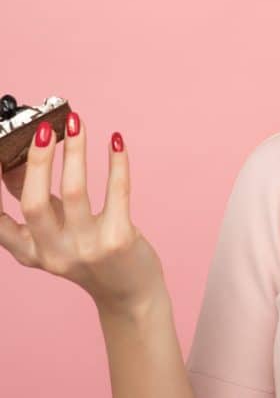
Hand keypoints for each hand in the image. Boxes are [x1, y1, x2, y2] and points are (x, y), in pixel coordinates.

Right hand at [0, 114, 164, 315]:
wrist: (130, 294)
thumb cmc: (92, 253)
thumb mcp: (58, 234)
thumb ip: (41, 202)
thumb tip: (24, 158)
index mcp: (32, 252)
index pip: (0, 223)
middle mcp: (54, 253)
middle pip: (33, 203)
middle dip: (37, 161)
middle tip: (43, 128)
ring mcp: (87, 248)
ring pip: (74, 192)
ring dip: (74, 151)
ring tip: (76, 123)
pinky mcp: (119, 240)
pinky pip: (117, 192)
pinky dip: (116, 163)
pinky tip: (116, 141)